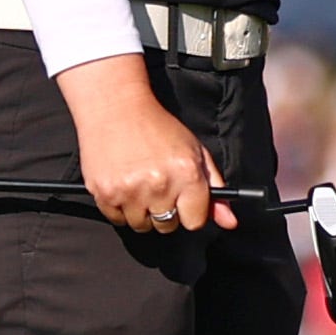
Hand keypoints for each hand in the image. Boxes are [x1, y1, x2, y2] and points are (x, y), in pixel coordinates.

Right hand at [55, 55, 233, 231]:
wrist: (115, 108)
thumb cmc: (157, 127)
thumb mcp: (194, 151)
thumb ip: (215, 187)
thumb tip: (230, 222)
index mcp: (187, 173)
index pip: (195, 221)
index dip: (190, 211)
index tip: (183, 200)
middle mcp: (160, 185)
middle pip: (168, 226)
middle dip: (165, 210)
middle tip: (158, 184)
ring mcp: (131, 192)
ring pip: (142, 225)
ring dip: (142, 210)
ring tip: (139, 182)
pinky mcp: (105, 194)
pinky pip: (118, 220)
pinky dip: (120, 207)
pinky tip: (123, 183)